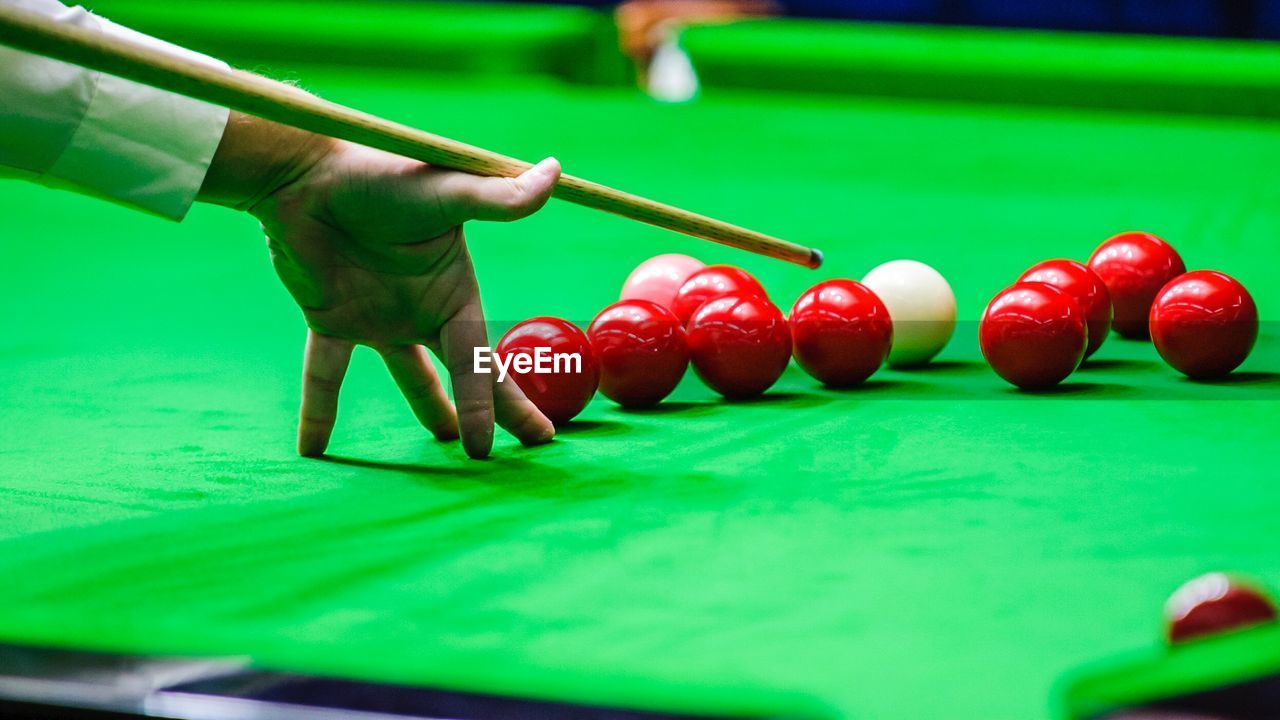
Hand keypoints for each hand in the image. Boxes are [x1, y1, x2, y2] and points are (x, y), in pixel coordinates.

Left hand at [200, 112, 558, 458]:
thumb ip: (497, 198)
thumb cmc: (378, 175)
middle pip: (464, 373)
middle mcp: (422, 308)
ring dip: (428, 406)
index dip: (495, 404)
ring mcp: (378, 317)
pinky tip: (313, 446)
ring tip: (443, 438)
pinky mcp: (331, 319)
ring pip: (408, 375)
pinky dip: (319, 408)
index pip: (479, 362)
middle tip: (522, 447)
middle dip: (494, 411)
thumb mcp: (444, 190)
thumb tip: (555, 171)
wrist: (304, 173)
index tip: (516, 442)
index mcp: (454, 289)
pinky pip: (326, 372)